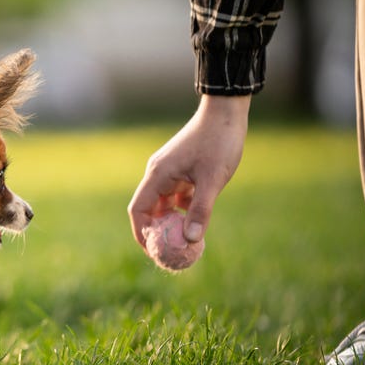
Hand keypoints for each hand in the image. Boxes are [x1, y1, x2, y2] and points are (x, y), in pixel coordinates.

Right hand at [128, 95, 250, 249]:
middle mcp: (158, 173)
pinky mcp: (180, 168)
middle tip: (169, 252)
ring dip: (170, 221)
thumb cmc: (218, 142)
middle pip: (148, 209)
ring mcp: (168, 170)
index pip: (138, 211)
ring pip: (162, 203)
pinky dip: (180, 209)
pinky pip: (174, 194)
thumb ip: (201, 211)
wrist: (226, 112)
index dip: (142, 234)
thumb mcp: (212, 180)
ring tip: (183, 240)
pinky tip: (196, 218)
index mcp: (158, 175)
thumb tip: (190, 241)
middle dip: (156, 232)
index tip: (155, 252)